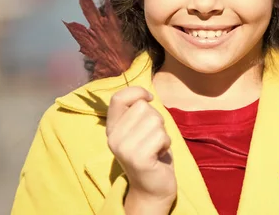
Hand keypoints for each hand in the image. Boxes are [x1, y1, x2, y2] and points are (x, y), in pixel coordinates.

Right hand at [106, 87, 176, 212]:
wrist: (152, 187)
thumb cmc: (151, 153)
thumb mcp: (139, 129)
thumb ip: (137, 112)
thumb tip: (144, 94)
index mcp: (112, 128)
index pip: (118, 98)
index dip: (137, 92)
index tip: (149, 98)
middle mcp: (113, 138)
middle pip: (143, 107)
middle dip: (155, 119)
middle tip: (152, 138)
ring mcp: (124, 148)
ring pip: (155, 120)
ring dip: (162, 133)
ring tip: (155, 146)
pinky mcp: (138, 158)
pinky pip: (162, 136)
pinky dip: (166, 143)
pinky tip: (159, 155)